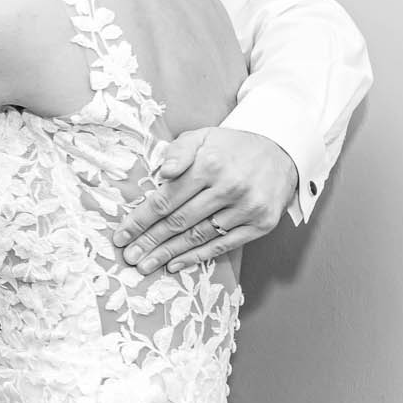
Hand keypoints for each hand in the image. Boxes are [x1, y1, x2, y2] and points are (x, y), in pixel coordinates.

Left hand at [113, 128, 298, 272]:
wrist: (281, 152)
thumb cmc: (231, 147)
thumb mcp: (203, 136)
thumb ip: (179, 151)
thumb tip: (164, 172)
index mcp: (210, 165)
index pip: (166, 199)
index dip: (140, 220)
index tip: (121, 235)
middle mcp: (229, 187)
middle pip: (179, 221)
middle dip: (149, 241)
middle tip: (129, 257)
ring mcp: (247, 208)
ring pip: (199, 237)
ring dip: (169, 253)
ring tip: (146, 265)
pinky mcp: (261, 224)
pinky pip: (223, 245)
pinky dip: (198, 257)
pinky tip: (175, 264)